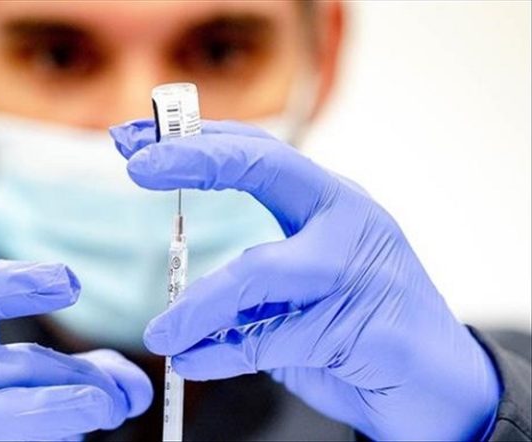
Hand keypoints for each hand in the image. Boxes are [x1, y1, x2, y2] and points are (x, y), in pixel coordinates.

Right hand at [0, 260, 151, 440]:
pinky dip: (50, 438)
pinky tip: (65, 436)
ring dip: (67, 411)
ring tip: (108, 411)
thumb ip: (88, 372)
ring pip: (0, 415)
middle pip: (14, 365)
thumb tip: (134, 390)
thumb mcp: (42, 380)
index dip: (15, 283)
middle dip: (79, 376)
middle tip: (117, 398)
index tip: (72, 283)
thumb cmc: (5, 413)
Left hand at [110, 119, 499, 440]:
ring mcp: (360, 271)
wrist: (437, 384)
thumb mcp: (304, 286)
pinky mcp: (365, 331)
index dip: (195, 141)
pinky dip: (221, 354)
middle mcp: (347, 221)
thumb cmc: (359, 324)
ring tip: (159, 334)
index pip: (259, 152)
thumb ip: (253, 277)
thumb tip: (176, 290)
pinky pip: (271, 340)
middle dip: (197, 159)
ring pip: (258, 272)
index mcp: (331, 203)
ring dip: (197, 306)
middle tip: (137, 166)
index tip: (134, 140)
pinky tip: (191, 361)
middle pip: (268, 169)